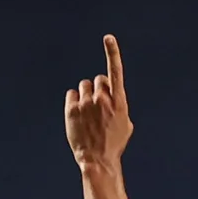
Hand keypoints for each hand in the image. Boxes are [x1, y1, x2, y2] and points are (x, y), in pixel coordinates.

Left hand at [64, 33, 133, 168]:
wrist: (97, 160)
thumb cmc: (114, 143)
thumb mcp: (126, 125)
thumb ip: (119, 105)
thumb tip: (113, 96)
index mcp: (119, 102)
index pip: (115, 72)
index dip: (113, 52)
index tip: (108, 38)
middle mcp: (102, 99)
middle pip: (98, 79)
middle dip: (98, 89)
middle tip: (98, 106)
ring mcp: (86, 104)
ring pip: (84, 86)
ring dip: (86, 95)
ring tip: (88, 113)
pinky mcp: (72, 109)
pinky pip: (72, 94)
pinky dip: (75, 102)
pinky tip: (78, 116)